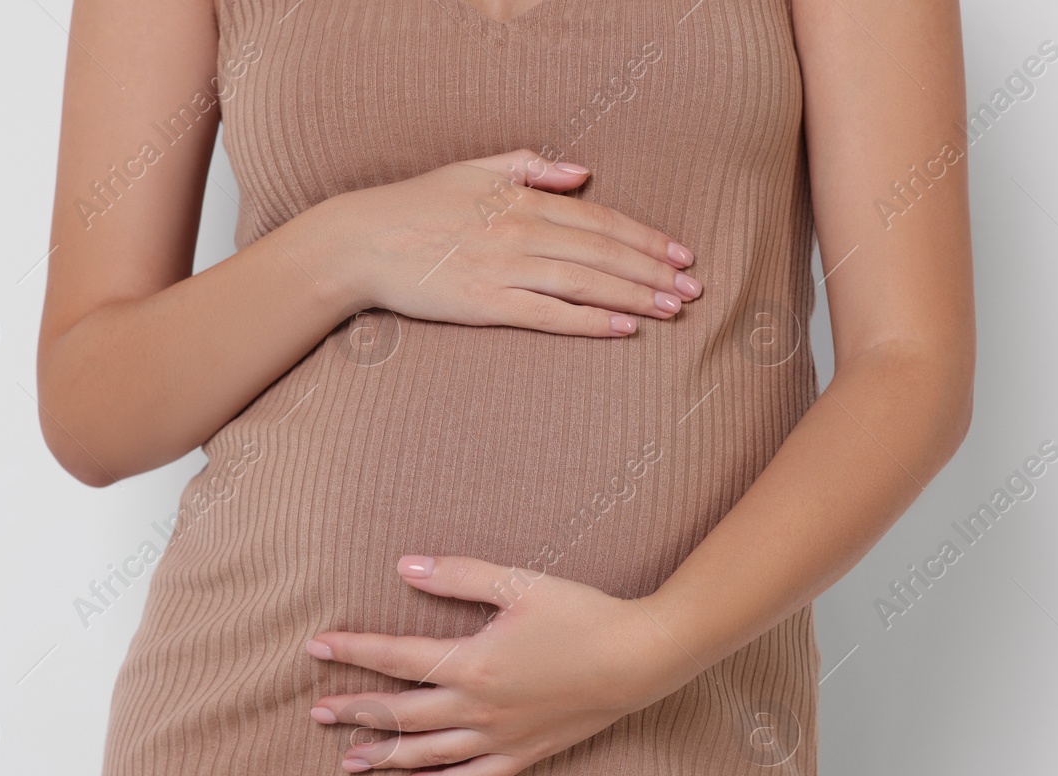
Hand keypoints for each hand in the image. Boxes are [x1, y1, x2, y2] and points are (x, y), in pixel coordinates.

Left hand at [304, 555, 695, 775]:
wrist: (638, 659)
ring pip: (430, 752)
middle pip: (402, 712)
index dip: (353, 651)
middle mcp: (478, 707)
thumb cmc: (581, 614)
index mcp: (472, 662)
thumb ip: (460, 575)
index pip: (396, 657)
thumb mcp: (520, 584)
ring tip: (349, 762)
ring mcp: (500, 736)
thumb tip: (405, 566)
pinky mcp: (525, 753)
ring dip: (386, 756)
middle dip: (356, 711)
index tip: (316, 648)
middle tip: (317, 714)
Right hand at [320, 148, 702, 337]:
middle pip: (602, 251)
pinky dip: (590, 321)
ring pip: (585, 281)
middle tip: (693, 289)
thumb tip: (581, 171)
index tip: (680, 253)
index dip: (644, 237)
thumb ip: (527, 166)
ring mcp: (505, 268)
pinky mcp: (487, 303)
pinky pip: (549, 314)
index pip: (599, 218)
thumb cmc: (416, 204)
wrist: (363, 241)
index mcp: (522, 198)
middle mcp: (521, 230)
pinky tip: (623, 327)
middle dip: (654, 270)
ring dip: (635, 295)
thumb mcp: (472, 168)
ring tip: (673, 310)